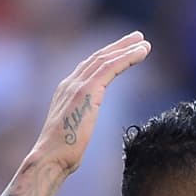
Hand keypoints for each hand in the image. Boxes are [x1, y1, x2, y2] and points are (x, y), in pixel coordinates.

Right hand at [32, 31, 151, 174]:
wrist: (50, 158)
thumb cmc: (61, 154)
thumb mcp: (73, 132)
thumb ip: (79, 122)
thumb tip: (82, 129)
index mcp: (66, 92)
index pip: (88, 68)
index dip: (107, 57)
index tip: (122, 50)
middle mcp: (69, 84)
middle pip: (97, 57)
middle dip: (118, 46)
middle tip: (137, 38)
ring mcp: (76, 85)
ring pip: (105, 59)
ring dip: (126, 49)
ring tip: (144, 43)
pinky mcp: (87, 91)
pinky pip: (110, 67)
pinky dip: (127, 57)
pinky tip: (141, 53)